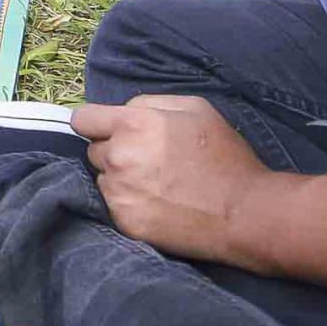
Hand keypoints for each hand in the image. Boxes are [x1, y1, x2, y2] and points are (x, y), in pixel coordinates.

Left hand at [73, 94, 278, 265]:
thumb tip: (123, 111)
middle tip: (148, 160)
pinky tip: (158, 205)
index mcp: (132, 125)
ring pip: (104, 179)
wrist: (243, 212)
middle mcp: (118, 157)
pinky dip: (129, 204)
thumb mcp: (196, 108)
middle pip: (94, 150)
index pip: (83, 119)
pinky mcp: (124, 222)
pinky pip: (114, 207)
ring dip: (120, 179)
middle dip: (114, 151)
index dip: (95, 122)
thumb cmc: (224, 156)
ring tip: (157, 185)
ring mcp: (119, 193)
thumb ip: (150, 103)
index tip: (106, 130)